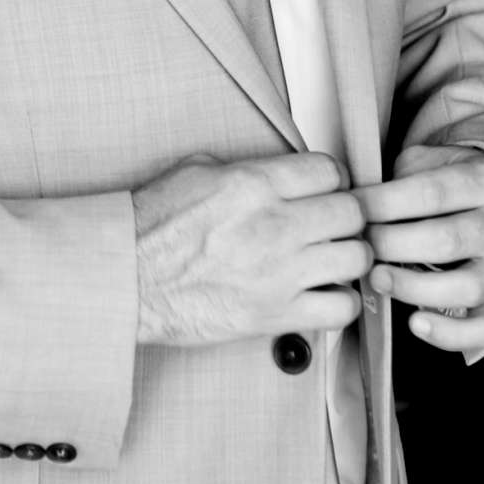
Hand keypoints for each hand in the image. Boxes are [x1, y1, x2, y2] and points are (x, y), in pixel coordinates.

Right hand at [131, 152, 369, 347]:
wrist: (127, 279)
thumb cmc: (151, 227)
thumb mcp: (194, 172)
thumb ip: (245, 170)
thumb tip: (274, 172)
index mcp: (253, 185)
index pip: (329, 171)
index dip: (331, 179)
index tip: (325, 190)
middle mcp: (274, 225)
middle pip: (352, 212)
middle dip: (347, 216)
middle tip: (333, 224)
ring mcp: (280, 272)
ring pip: (356, 258)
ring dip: (349, 257)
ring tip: (332, 259)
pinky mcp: (277, 314)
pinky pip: (342, 309)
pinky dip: (340, 302)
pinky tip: (322, 294)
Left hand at [353, 144, 483, 353]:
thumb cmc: (451, 182)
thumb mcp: (430, 161)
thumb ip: (399, 177)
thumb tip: (353, 203)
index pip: (431, 192)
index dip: (385, 203)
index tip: (350, 209)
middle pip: (448, 240)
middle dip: (392, 245)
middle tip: (358, 246)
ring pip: (469, 287)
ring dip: (414, 287)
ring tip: (377, 279)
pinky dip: (452, 334)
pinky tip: (416, 324)